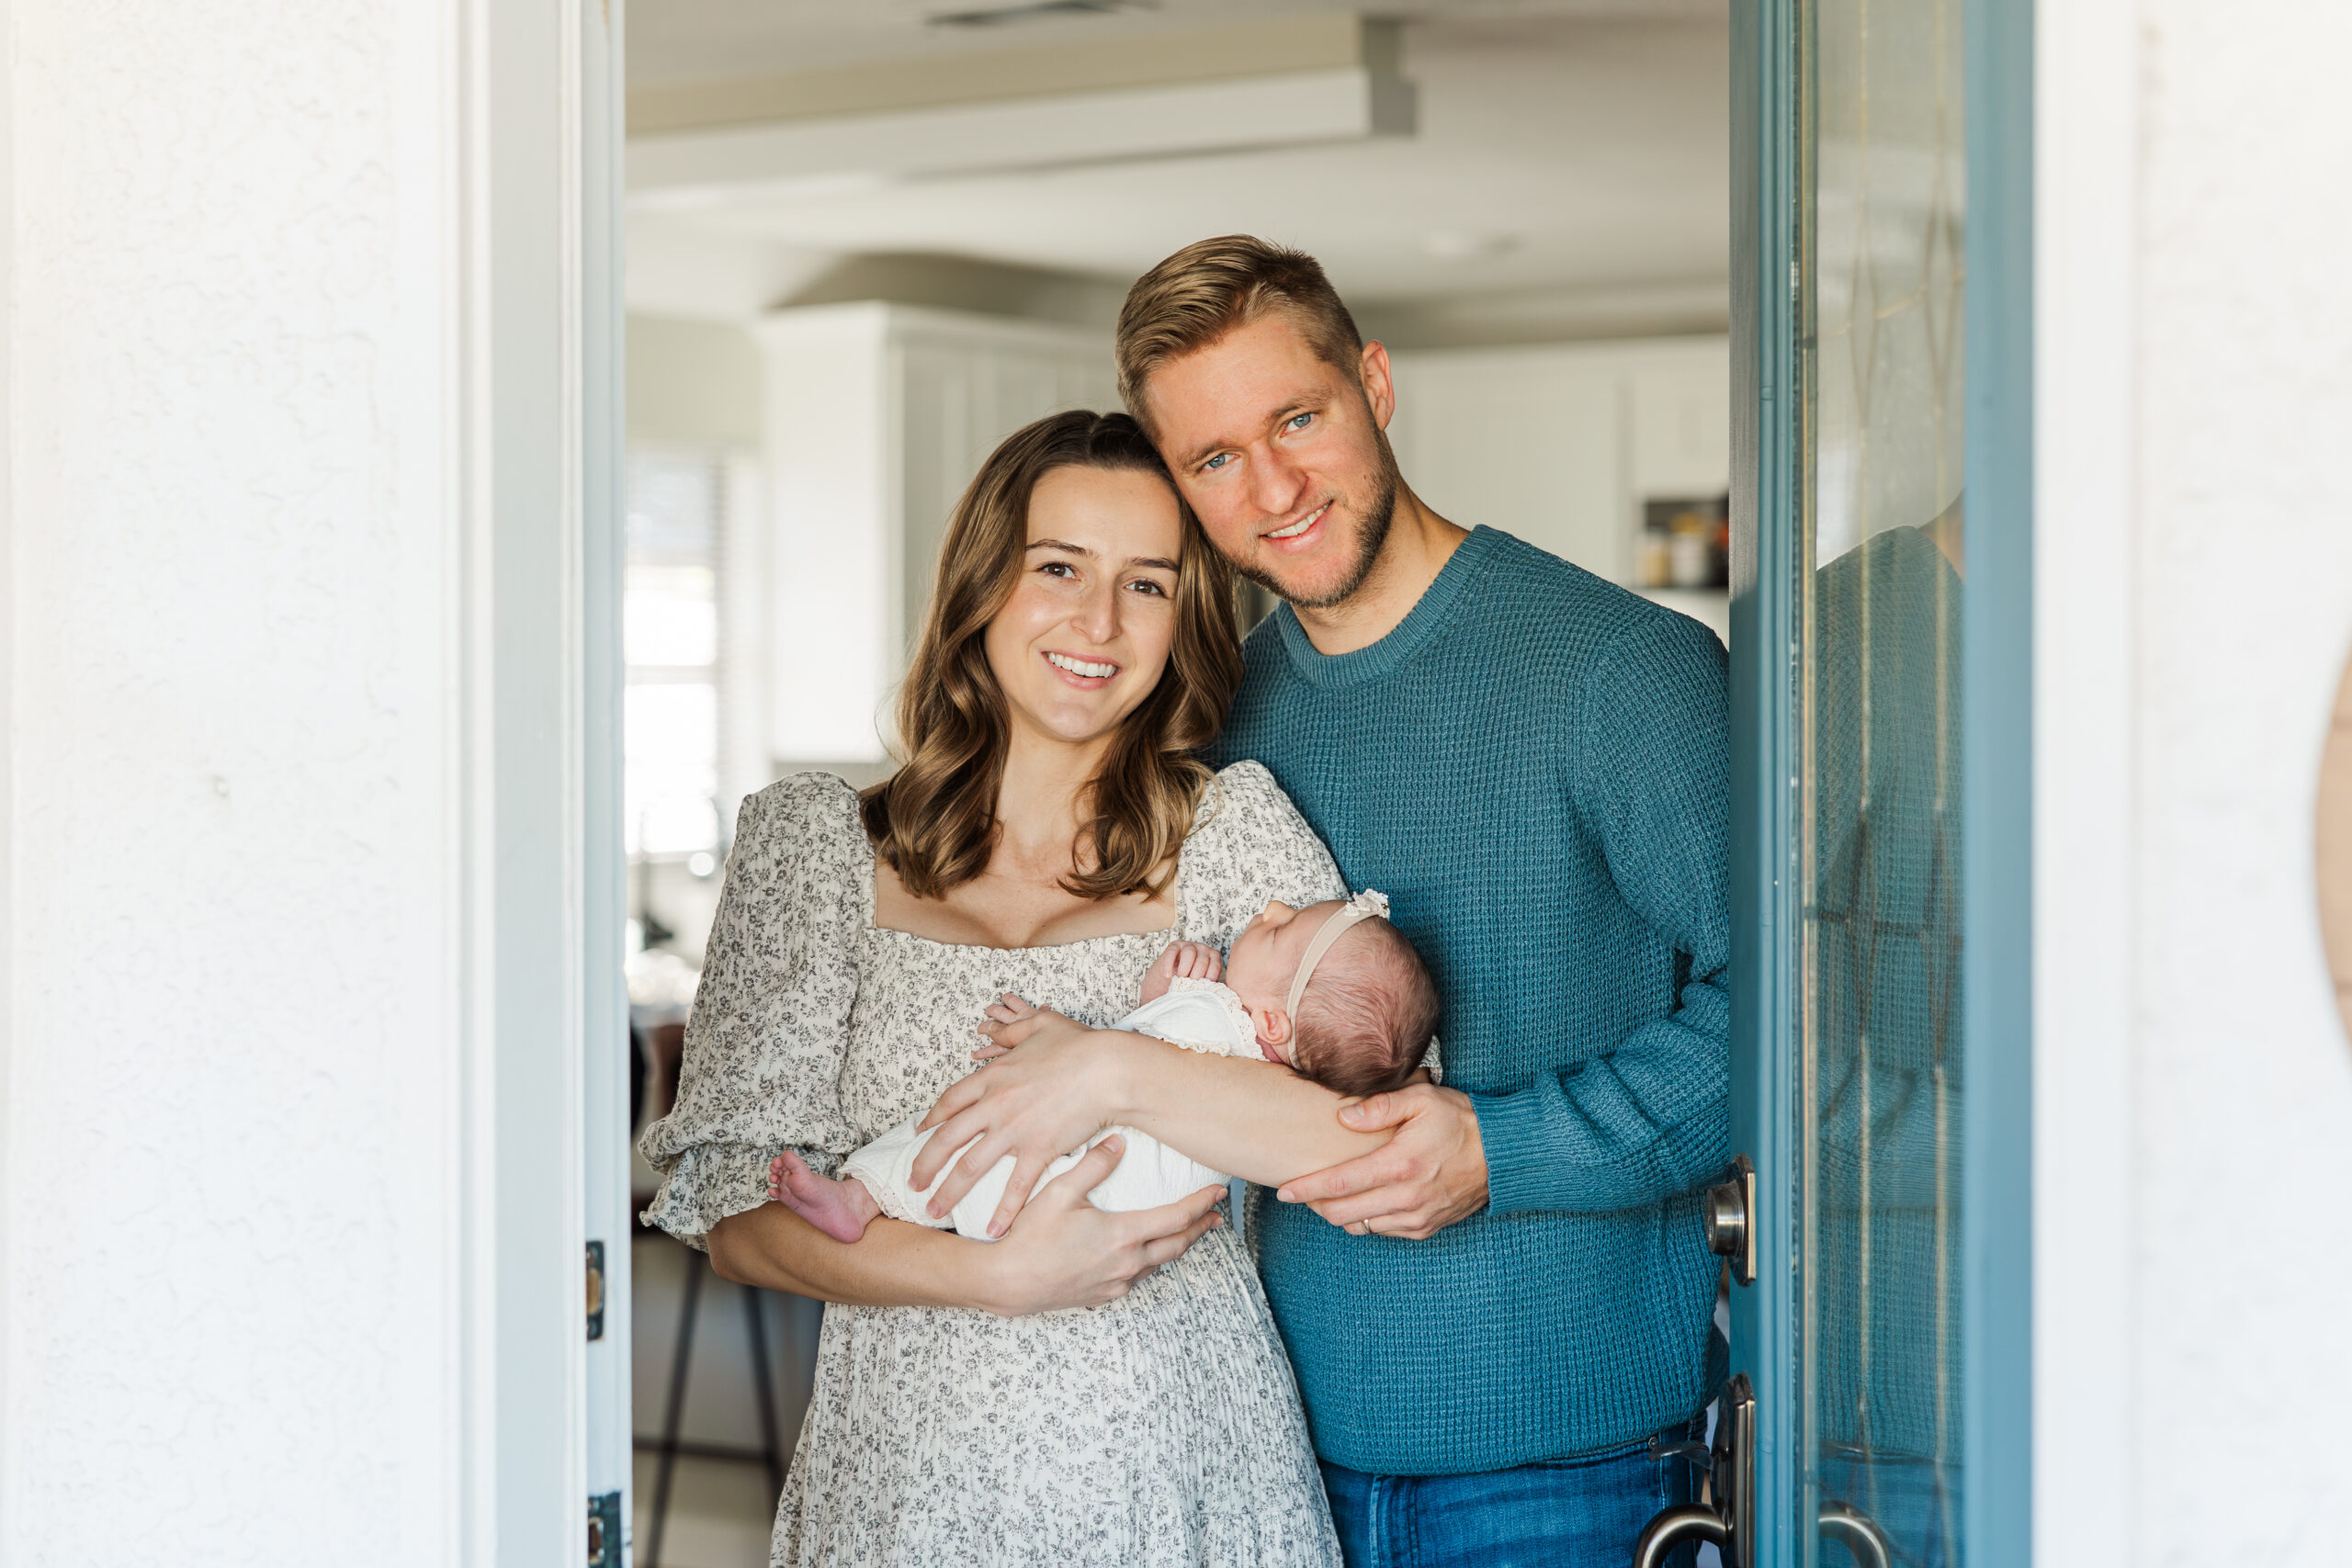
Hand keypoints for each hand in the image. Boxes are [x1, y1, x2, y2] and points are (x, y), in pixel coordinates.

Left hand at [918, 1002, 1136, 1233]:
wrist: (1107, 1069)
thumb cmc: (1080, 1045)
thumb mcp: (1040, 1025)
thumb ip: (1013, 1031)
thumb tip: (997, 1030)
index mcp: (992, 1076)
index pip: (950, 1101)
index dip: (931, 1120)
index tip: (919, 1135)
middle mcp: (994, 1106)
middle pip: (947, 1139)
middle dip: (924, 1165)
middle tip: (912, 1184)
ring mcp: (1014, 1130)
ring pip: (969, 1167)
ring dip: (948, 1192)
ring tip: (933, 1211)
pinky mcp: (1038, 1150)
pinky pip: (1016, 1186)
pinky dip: (1003, 1210)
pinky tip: (993, 1230)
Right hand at [977, 1137, 1226, 1314]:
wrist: (1006, 1282)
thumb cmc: (1029, 1236)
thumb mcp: (1059, 1191)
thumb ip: (1093, 1165)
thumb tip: (1118, 1142)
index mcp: (1122, 1235)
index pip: (1176, 1218)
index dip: (1200, 1203)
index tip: (1218, 1193)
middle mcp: (1127, 1263)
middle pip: (1177, 1245)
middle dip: (1199, 1228)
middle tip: (1215, 1215)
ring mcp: (1116, 1283)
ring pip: (1159, 1263)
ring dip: (1176, 1245)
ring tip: (1186, 1231)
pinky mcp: (1104, 1295)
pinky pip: (1138, 1276)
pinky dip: (1151, 1260)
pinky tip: (1146, 1253)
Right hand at [1142, 939, 1221, 1000]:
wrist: (1170, 979)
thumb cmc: (1189, 983)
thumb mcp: (1201, 984)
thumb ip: (1208, 985)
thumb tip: (1212, 995)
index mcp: (1213, 957)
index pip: (1215, 967)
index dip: (1208, 979)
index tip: (1201, 989)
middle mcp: (1203, 949)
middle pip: (1202, 960)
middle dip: (1195, 976)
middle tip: (1189, 986)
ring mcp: (1188, 945)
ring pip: (1189, 952)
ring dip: (1184, 968)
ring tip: (1180, 979)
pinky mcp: (1174, 946)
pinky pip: (1172, 952)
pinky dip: (1169, 964)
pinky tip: (1168, 975)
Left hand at [1275, 1084, 1487, 1239]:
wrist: (1503, 1154)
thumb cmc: (1460, 1120)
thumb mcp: (1421, 1100)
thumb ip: (1379, 1107)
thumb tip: (1343, 1116)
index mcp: (1399, 1165)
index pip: (1339, 1183)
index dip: (1306, 1188)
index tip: (1283, 1190)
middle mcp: (1405, 1198)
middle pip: (1342, 1213)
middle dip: (1316, 1203)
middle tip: (1304, 1189)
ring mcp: (1416, 1217)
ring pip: (1360, 1226)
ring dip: (1340, 1213)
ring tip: (1332, 1192)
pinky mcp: (1425, 1228)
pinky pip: (1383, 1231)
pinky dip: (1366, 1219)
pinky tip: (1364, 1200)